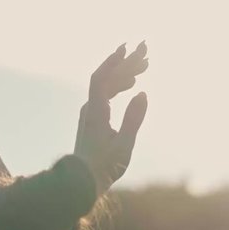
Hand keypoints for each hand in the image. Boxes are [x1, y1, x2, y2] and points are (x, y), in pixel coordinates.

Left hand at [74, 42, 148, 193]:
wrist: (82, 181)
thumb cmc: (103, 166)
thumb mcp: (124, 145)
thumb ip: (133, 118)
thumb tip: (143, 94)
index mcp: (96, 112)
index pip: (101, 78)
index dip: (112, 61)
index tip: (127, 48)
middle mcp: (90, 108)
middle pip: (107, 77)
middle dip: (126, 63)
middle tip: (145, 50)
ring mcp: (91, 112)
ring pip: (108, 85)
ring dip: (125, 73)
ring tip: (146, 64)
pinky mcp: (94, 118)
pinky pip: (107, 94)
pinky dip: (120, 85)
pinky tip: (133, 83)